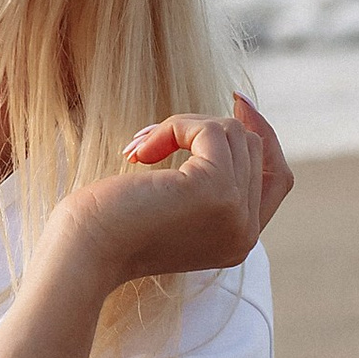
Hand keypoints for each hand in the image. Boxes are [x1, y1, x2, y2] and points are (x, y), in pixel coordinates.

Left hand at [52, 94, 291, 291]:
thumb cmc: (108, 228)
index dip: (263, 137)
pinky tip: (139, 154)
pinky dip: (174, 127)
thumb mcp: (169, 207)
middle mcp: (246, 233)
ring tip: (140, 149)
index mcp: (238, 242)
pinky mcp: (217, 191)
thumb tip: (227, 125)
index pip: (277, 179)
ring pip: (233, 133)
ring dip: (182, 126)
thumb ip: (204, 183)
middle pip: (252, 148)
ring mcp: (236, 213)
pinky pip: (210, 130)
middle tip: (149, 138)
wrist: (82, 253)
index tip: (238, 103)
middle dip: (201, 129)